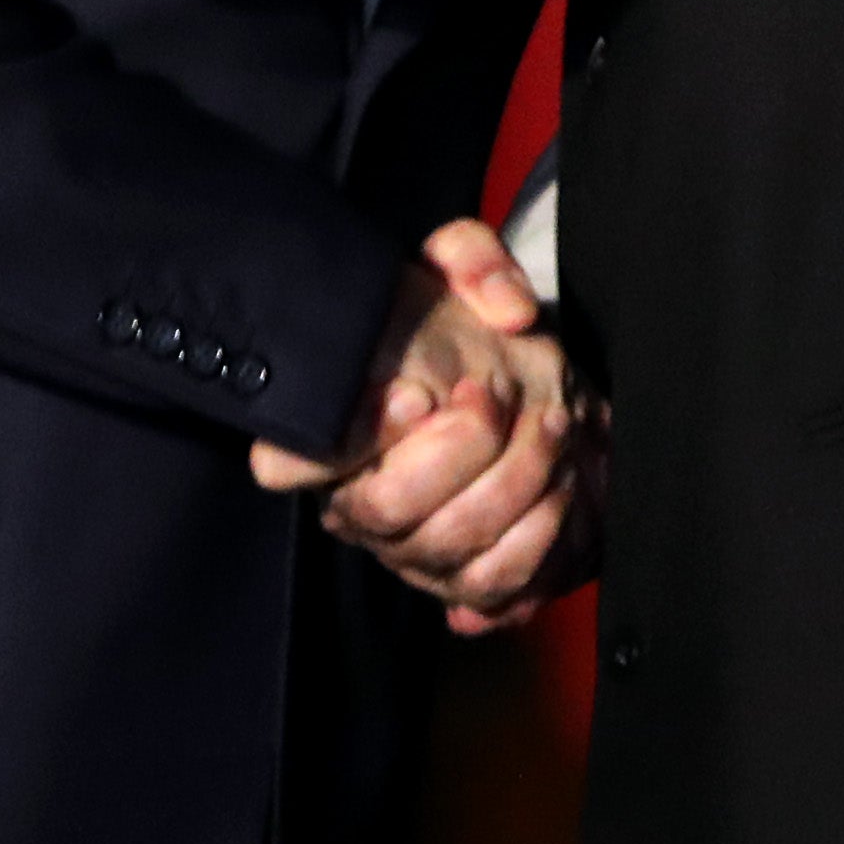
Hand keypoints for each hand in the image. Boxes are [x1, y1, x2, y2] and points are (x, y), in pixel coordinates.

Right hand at [253, 220, 592, 629]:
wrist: (533, 392)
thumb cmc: (474, 333)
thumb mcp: (464, 264)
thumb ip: (472, 259)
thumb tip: (508, 313)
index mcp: (328, 427)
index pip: (283, 463)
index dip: (337, 444)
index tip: (410, 394)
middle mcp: (352, 499)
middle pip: (381, 508)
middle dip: (460, 447)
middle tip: (502, 393)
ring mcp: (405, 548)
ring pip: (443, 545)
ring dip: (513, 480)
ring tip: (550, 424)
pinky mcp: (460, 581)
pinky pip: (492, 583)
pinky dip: (539, 533)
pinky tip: (561, 484)